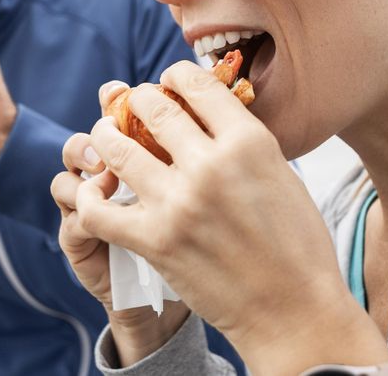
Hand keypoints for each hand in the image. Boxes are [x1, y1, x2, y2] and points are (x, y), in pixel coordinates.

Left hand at [71, 61, 387, 373]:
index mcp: (249, 142)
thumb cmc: (296, 245)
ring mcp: (179, 203)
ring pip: (117, 150)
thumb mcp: (282, 173)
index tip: (166, 83)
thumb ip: (242, 141)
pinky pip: (101, 210)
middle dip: (135, 102)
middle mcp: (211, 164)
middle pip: (152, 109)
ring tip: (104, 136)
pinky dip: (91, 197)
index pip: (196, 84)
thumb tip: (208, 108)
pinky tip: (95, 193)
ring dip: (104, 137)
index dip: (174, 77)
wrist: (295, 311)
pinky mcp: (155, 241)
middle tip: (130, 107)